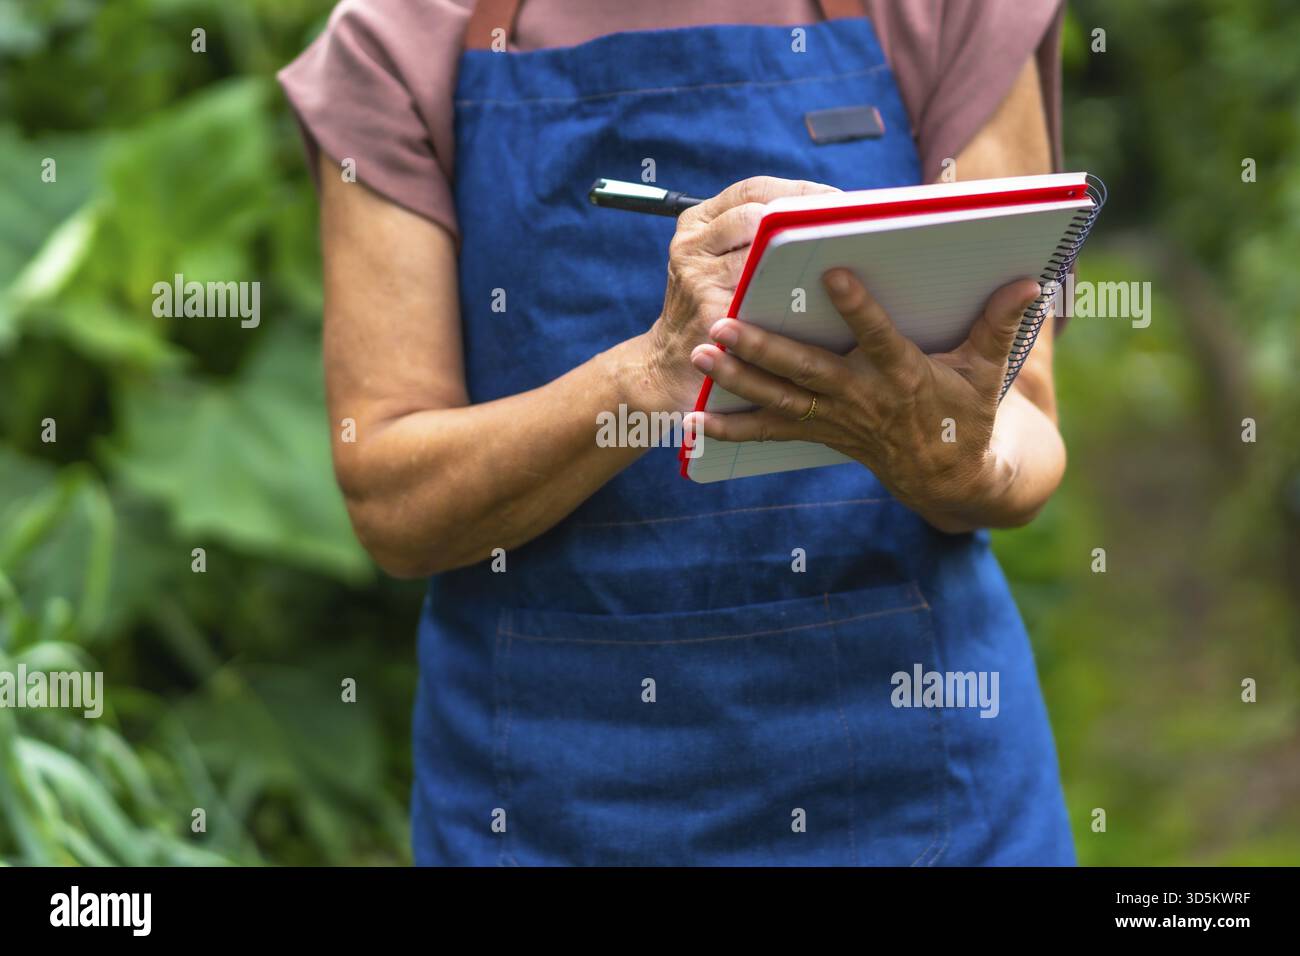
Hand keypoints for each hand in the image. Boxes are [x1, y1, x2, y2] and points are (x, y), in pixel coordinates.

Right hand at [621, 176, 838, 412]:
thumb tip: (830, 219)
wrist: (669, 370)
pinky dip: (796, 289)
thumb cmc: (711, 313)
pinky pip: (761, 292)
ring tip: (843, 256)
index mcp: (696, 224)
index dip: (800, 191)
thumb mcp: (718, 266)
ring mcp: (696, 278)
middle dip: (805, 217)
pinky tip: (826, 295)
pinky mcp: (709, 312)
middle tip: (849, 226)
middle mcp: (690, 245)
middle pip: (758, 213)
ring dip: (803, 251)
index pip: (753, 190)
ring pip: (760, 249)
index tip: (840, 201)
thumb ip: (754, 241)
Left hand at [687, 270, 1047, 530]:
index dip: (859, 307)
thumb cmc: (968, 413)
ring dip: (738, 379)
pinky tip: (696, 418)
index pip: (879, 336)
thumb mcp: (986, 371)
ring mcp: (837, 419)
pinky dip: (735, 426)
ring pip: (780, 399)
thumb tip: (1029, 281)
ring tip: (701, 353)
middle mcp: (863, 399)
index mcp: (904, 376)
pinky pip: (773, 430)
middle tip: (722, 324)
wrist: (948, 478)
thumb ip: (998, 325)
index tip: (833, 272)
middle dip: (764, 349)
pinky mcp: (821, 433)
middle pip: (807, 372)